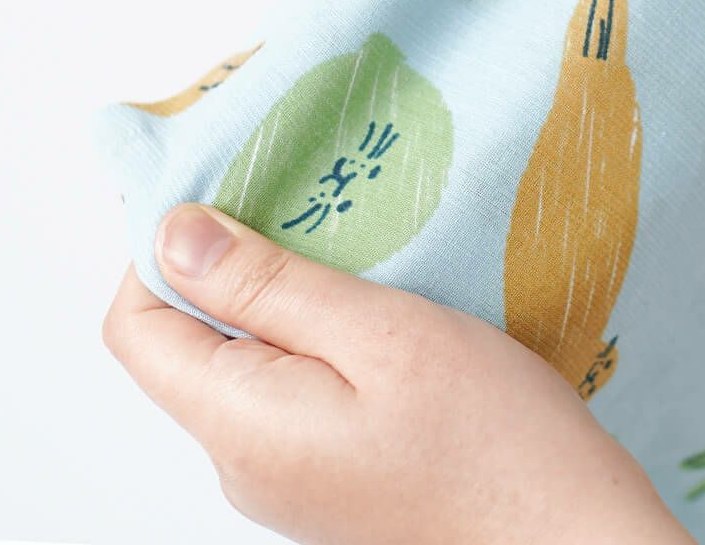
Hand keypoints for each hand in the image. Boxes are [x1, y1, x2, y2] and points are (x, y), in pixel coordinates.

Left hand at [102, 204, 693, 544]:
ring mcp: (287, 475)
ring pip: (249, 361)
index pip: (136, 328)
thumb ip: (268, 286)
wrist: (568, 536)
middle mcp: (244, 460)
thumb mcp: (380, 332)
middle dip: (238, 264)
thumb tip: (171, 236)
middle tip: (317, 209)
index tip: (231, 193)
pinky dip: (321, 335)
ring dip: (289, 297)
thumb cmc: (492, 437)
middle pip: (193, 342)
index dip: (162, 249)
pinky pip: (293, 388)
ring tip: (363, 257)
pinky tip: (385, 311)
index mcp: (240, 425)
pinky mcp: (329, 473)